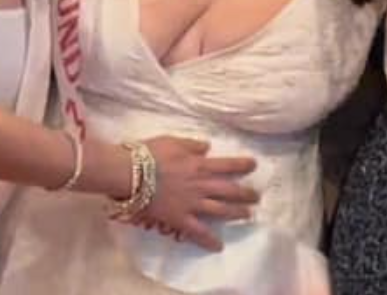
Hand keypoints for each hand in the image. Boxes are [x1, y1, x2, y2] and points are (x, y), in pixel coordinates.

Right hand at [138, 136, 257, 250]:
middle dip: (246, 193)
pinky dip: (209, 240)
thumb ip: (192, 145)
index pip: (227, 165)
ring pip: (220, 210)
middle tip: (256, 196)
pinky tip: (219, 246)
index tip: (254, 165)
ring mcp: (192, 203)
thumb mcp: (172, 141)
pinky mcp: (180, 219)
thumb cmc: (148, 154)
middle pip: (229, 190)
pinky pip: (198, 232)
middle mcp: (200, 185)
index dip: (242, 165)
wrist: (130, 174)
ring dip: (236, 213)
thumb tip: (208, 147)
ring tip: (248, 215)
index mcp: (199, 164)